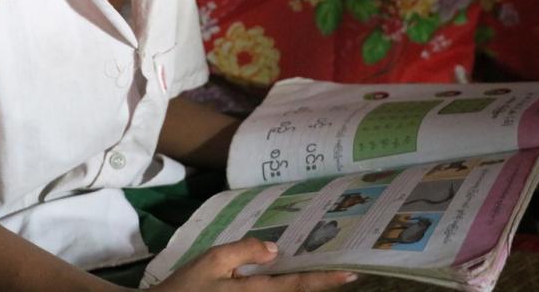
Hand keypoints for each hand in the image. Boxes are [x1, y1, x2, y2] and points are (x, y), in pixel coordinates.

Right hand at [151, 237, 356, 290]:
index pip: (296, 285)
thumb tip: (274, 250)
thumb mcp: (211, 260)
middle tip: (344, 272)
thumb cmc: (186, 288)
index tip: (351, 274)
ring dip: (303, 287)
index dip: (324, 280)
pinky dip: (285, 289)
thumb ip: (243, 252)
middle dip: (320, 286)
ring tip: (321, 273)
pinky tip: (284, 276)